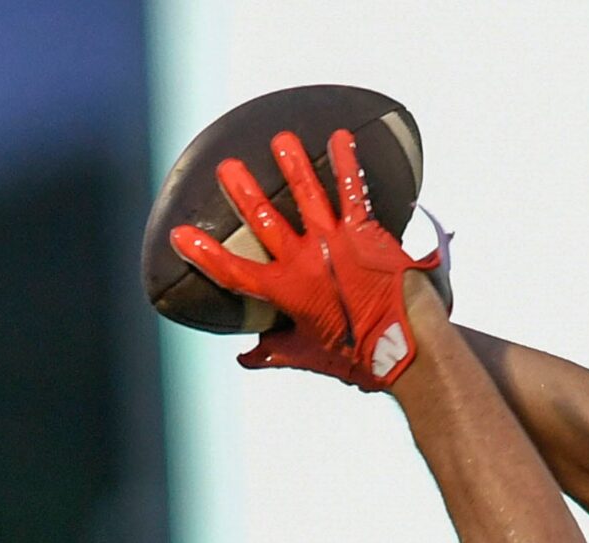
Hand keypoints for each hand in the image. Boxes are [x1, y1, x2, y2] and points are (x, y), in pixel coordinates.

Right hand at [170, 129, 439, 388]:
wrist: (407, 345)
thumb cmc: (362, 357)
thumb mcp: (312, 357)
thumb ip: (276, 352)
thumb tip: (246, 358)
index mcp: (286, 292)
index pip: (233, 271)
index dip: (204, 254)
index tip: (181, 235)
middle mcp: (305, 260)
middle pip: (264, 219)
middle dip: (243, 191)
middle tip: (228, 167)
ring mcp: (334, 241)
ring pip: (306, 195)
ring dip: (293, 165)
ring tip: (281, 139)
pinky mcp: (364, 231)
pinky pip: (352, 190)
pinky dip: (347, 162)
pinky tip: (341, 137)